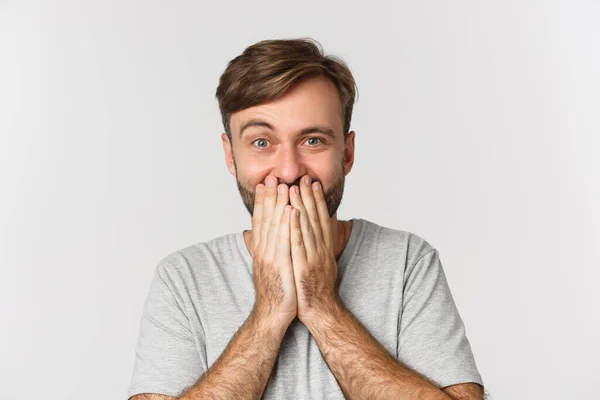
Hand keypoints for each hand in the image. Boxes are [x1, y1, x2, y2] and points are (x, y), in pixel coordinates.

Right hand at [250, 175, 296, 326]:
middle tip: (271, 177)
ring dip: (278, 205)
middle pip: (265, 219)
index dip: (262, 202)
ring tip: (282, 186)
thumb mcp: (268, 267)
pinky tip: (290, 211)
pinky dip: (286, 225)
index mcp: (261, 250)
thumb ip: (264, 250)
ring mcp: (270, 258)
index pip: (260, 221)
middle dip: (269, 197)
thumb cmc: (275, 291)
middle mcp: (263, 251)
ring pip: (274, 226)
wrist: (272, 315)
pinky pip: (284, 241)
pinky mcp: (280, 266)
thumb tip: (256, 236)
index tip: (264, 184)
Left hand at [289, 175, 338, 323]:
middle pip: (315, 218)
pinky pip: (298, 243)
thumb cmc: (316, 290)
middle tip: (304, 177)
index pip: (321, 219)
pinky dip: (295, 226)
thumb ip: (315, 248)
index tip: (313, 183)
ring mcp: (313, 257)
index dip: (317, 200)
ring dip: (301, 205)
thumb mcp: (318, 264)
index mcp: (324, 248)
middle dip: (309, 196)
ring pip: (306, 226)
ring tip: (295, 187)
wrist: (321, 311)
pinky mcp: (304, 266)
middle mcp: (320, 249)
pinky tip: (291, 212)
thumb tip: (310, 235)